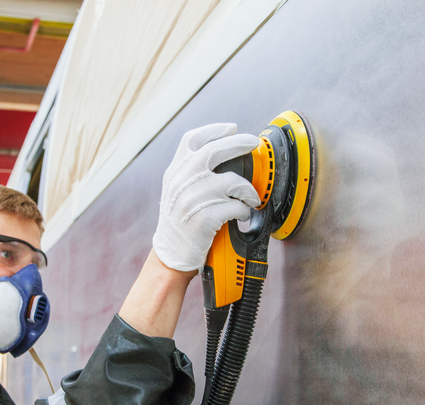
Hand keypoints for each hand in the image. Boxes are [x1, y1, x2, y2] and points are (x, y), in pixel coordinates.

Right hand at [152, 123, 260, 272]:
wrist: (171, 256)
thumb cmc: (179, 226)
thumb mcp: (176, 193)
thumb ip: (190, 174)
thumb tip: (222, 156)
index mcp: (174, 173)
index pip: (192, 140)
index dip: (214, 130)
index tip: (231, 128)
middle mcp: (181, 182)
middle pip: (214, 151)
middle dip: (238, 143)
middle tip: (253, 143)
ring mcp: (192, 199)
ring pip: (232, 181)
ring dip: (248, 189)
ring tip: (251, 197)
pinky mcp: (205, 218)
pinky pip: (236, 207)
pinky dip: (244, 211)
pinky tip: (242, 215)